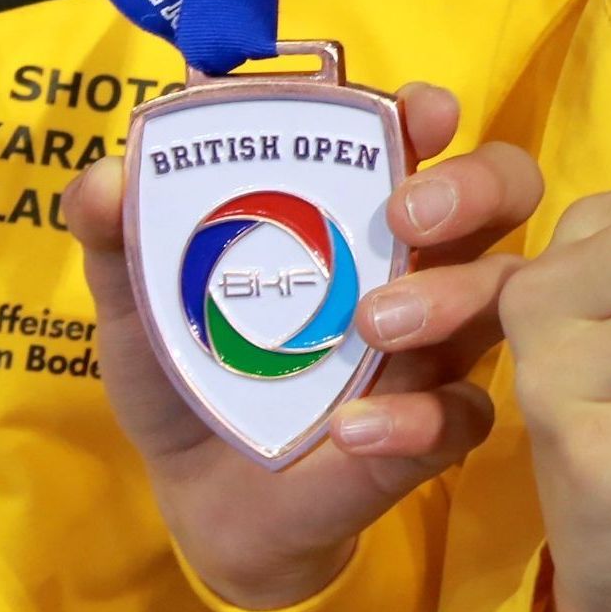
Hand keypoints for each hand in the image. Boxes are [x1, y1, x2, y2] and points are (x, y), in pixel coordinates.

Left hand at [68, 82, 542, 608]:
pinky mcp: (434, 429)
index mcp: (364, 211)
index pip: (429, 137)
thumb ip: (119, 235)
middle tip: (407, 216)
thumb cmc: (193, 366)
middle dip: (475, 186)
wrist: (197, 497)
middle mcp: (424, 262)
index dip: (432, 114)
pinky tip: (351, 430)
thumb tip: (104, 179)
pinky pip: (464, 415)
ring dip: (450, 296)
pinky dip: (418, 419)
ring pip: (505, 294)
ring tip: (374, 324)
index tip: (417, 114)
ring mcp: (440, 344)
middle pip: (507, 192)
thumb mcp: (142, 300)